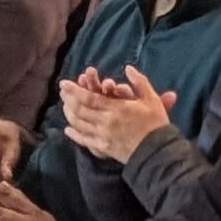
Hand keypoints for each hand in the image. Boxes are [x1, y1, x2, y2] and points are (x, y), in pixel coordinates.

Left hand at [60, 66, 176, 161]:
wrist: (158, 152)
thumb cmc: (156, 124)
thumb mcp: (152, 100)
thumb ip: (139, 82)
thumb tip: (128, 68)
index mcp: (116, 109)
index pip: (89, 97)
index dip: (74, 90)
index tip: (63, 83)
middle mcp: (106, 122)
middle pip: (80, 110)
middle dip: (68, 99)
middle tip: (62, 92)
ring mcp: (102, 136)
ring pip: (79, 124)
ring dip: (69, 114)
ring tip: (64, 106)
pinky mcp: (103, 148)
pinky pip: (84, 141)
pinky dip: (74, 134)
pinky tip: (68, 129)